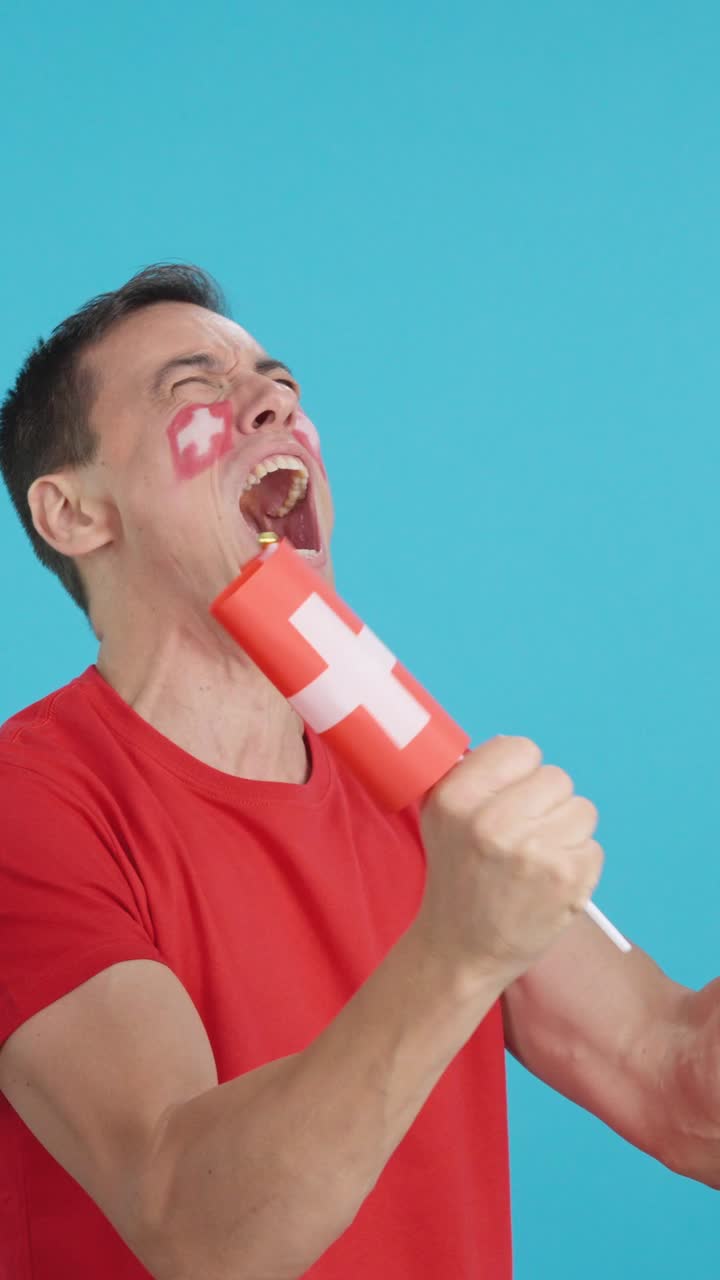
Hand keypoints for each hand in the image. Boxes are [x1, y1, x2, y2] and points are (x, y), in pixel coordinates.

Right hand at [415, 736, 603, 985]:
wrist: (462, 949)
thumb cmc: (457, 877)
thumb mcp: (442, 818)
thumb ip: (474, 777)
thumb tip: (518, 749)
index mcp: (456, 799)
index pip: (521, 749)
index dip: (522, 774)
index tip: (512, 798)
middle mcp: (492, 821)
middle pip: (557, 778)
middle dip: (547, 804)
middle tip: (524, 837)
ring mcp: (533, 850)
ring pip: (582, 809)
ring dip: (566, 833)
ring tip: (537, 861)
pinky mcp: (567, 877)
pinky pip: (593, 846)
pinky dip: (577, 864)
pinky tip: (549, 883)